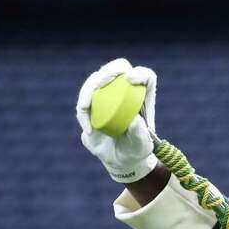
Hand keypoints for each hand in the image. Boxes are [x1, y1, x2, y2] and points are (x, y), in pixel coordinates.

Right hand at [76, 58, 157, 182]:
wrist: (120, 160)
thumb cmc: (136, 150)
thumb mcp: (143, 146)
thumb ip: (141, 134)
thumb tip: (134, 119)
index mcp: (142, 97)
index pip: (146, 77)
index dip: (140, 74)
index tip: (131, 80)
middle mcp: (125, 91)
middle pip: (119, 68)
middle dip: (110, 71)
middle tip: (102, 83)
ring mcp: (107, 95)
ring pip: (96, 80)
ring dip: (88, 88)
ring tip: (85, 106)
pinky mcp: (92, 106)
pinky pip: (84, 103)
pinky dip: (83, 113)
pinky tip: (89, 129)